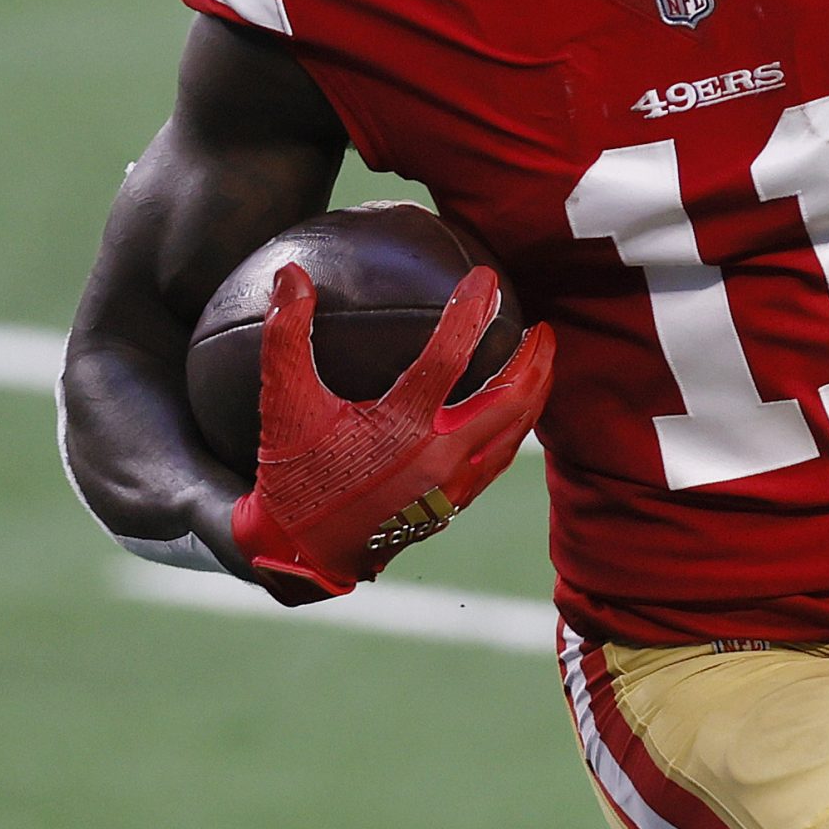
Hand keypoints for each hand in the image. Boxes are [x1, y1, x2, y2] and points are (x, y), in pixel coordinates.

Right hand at [229, 263, 553, 597]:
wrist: (302, 554)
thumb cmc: (293, 475)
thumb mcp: (284, 405)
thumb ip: (286, 336)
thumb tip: (290, 274)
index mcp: (402, 428)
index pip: (450, 356)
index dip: (471, 311)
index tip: (486, 278)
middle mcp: (438, 457)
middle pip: (510, 398)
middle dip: (535, 358)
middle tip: (543, 326)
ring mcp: (451, 486)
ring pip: (515, 433)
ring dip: (535, 393)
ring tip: (543, 361)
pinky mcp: (453, 505)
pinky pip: (500, 459)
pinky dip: (517, 428)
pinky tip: (516, 410)